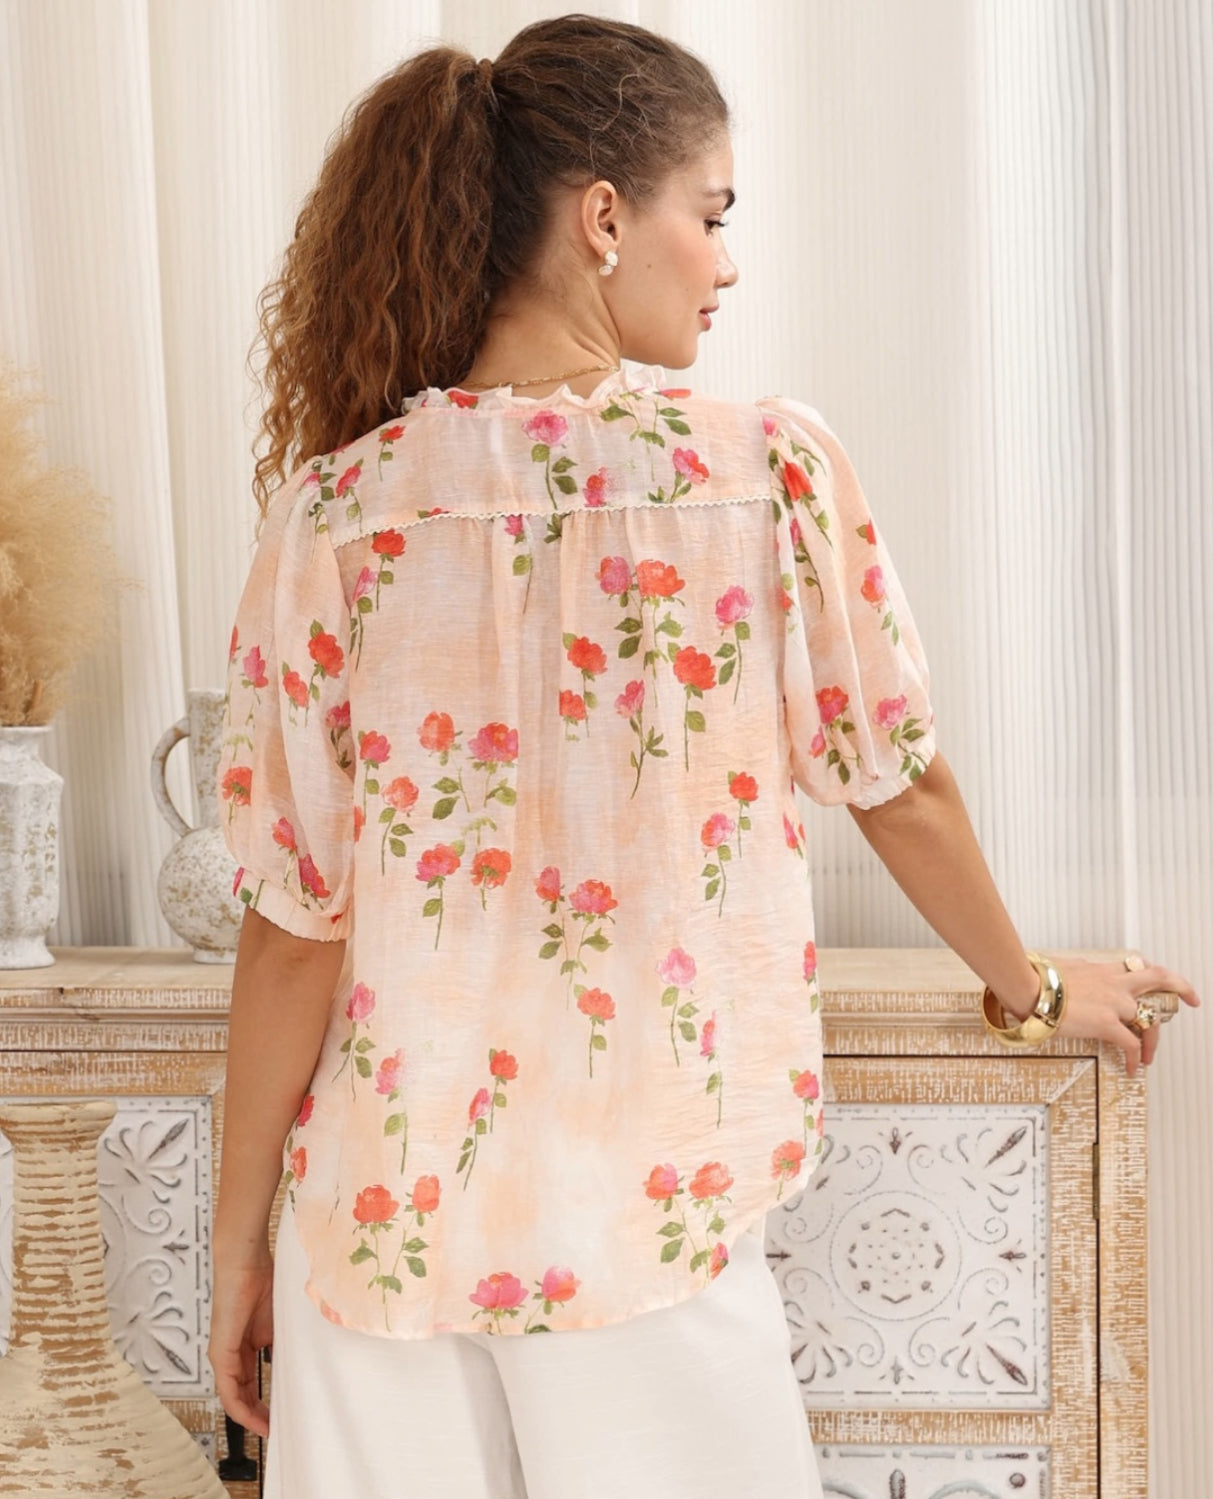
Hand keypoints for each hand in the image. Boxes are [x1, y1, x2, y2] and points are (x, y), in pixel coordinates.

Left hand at [208, 1245, 273, 1437]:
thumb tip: (300, 1365)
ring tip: (269, 1430)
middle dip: (259, 1415)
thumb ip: (284, 1344)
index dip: (265, 1403)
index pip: (252, 1384)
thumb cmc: (264, 1281)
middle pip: (242, 1395)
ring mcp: (223, 1356)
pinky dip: (240, 1408)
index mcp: (244, 1346)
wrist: (245, 1262)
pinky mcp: (220, 1353)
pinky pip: (228, 1390)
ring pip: (234, 1397)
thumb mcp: (280, 1321)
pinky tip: (253, 1418)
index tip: (281, 1416)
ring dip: (250, 1417)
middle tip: (277, 1430)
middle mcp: (230, 1355)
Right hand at [1050, 956, 1200, 1076]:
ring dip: (1152, 1040)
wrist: (1028, 986)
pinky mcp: (1107, 1023)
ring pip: (1149, 1019)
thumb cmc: (1035, 977)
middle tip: (1192, 999)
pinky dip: (1136, 1058)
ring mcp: (1114, 1003)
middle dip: (1181, 988)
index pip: (1136, 967)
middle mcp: (1114, 982)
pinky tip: (1133, 1068)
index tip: (1159, 978)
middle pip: (1159, 980)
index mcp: (1101, 969)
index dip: (1152, 972)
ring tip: (1148, 1056)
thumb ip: (1072, 973)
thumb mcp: (1059, 967)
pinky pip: (1131, 1044)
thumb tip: (1066, 976)